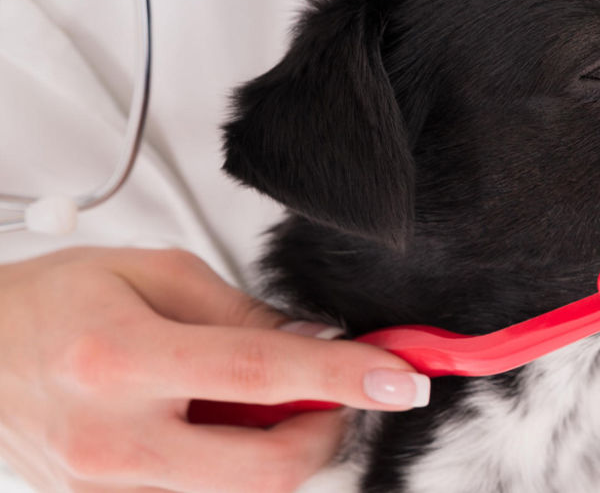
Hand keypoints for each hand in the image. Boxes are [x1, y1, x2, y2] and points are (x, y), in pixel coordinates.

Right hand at [0, 248, 426, 492]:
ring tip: (257, 403)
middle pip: (265, 468)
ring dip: (279, 450)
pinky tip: (215, 427)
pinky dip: (232, 466)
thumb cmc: (52, 303)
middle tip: (336, 397)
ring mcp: (106, 488)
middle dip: (326, 435)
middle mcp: (113, 437)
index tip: (402, 379)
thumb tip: (317, 345)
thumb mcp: (151, 274)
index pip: (263, 374)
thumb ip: (243, 313)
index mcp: (122, 359)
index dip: (345, 378)